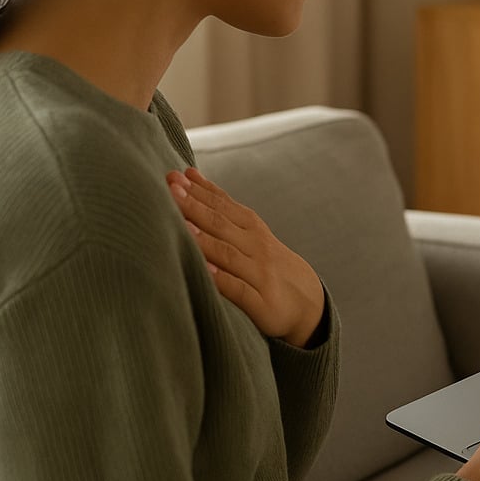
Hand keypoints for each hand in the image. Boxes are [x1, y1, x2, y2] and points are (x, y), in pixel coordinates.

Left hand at [165, 168, 324, 346]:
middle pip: (221, 224)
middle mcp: (257, 248)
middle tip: (171, 188)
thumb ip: (223, 211)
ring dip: (204, 240)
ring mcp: (260, 276)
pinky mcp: (262, 304)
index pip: (223, 206)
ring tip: (182, 225)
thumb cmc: (267, 266)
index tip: (175, 176)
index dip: (199, 191)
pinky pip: (240, 291)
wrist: (309, 302)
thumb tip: (190, 178)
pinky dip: (223, 280)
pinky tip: (206, 271)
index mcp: (252, 229)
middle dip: (194, 206)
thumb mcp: (251, 235)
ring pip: (228, 254)